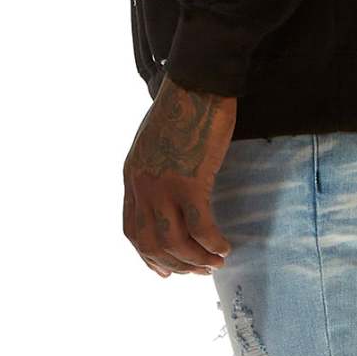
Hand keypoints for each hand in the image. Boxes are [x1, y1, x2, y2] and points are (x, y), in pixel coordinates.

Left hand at [123, 76, 236, 276]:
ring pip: (174, 242)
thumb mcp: (155, 144)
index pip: (132, 230)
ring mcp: (163, 185)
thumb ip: (155, 170)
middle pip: (150, 244)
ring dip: (196, 259)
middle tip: (200, 270)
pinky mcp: (189, 181)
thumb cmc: (184, 108)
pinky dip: (212, 243)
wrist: (197, 84)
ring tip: (216, 262)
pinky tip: (224, 246)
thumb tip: (169, 194)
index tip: (168, 271)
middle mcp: (141, 185)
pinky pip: (199, 227)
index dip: (149, 257)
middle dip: (176, 265)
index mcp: (132, 176)